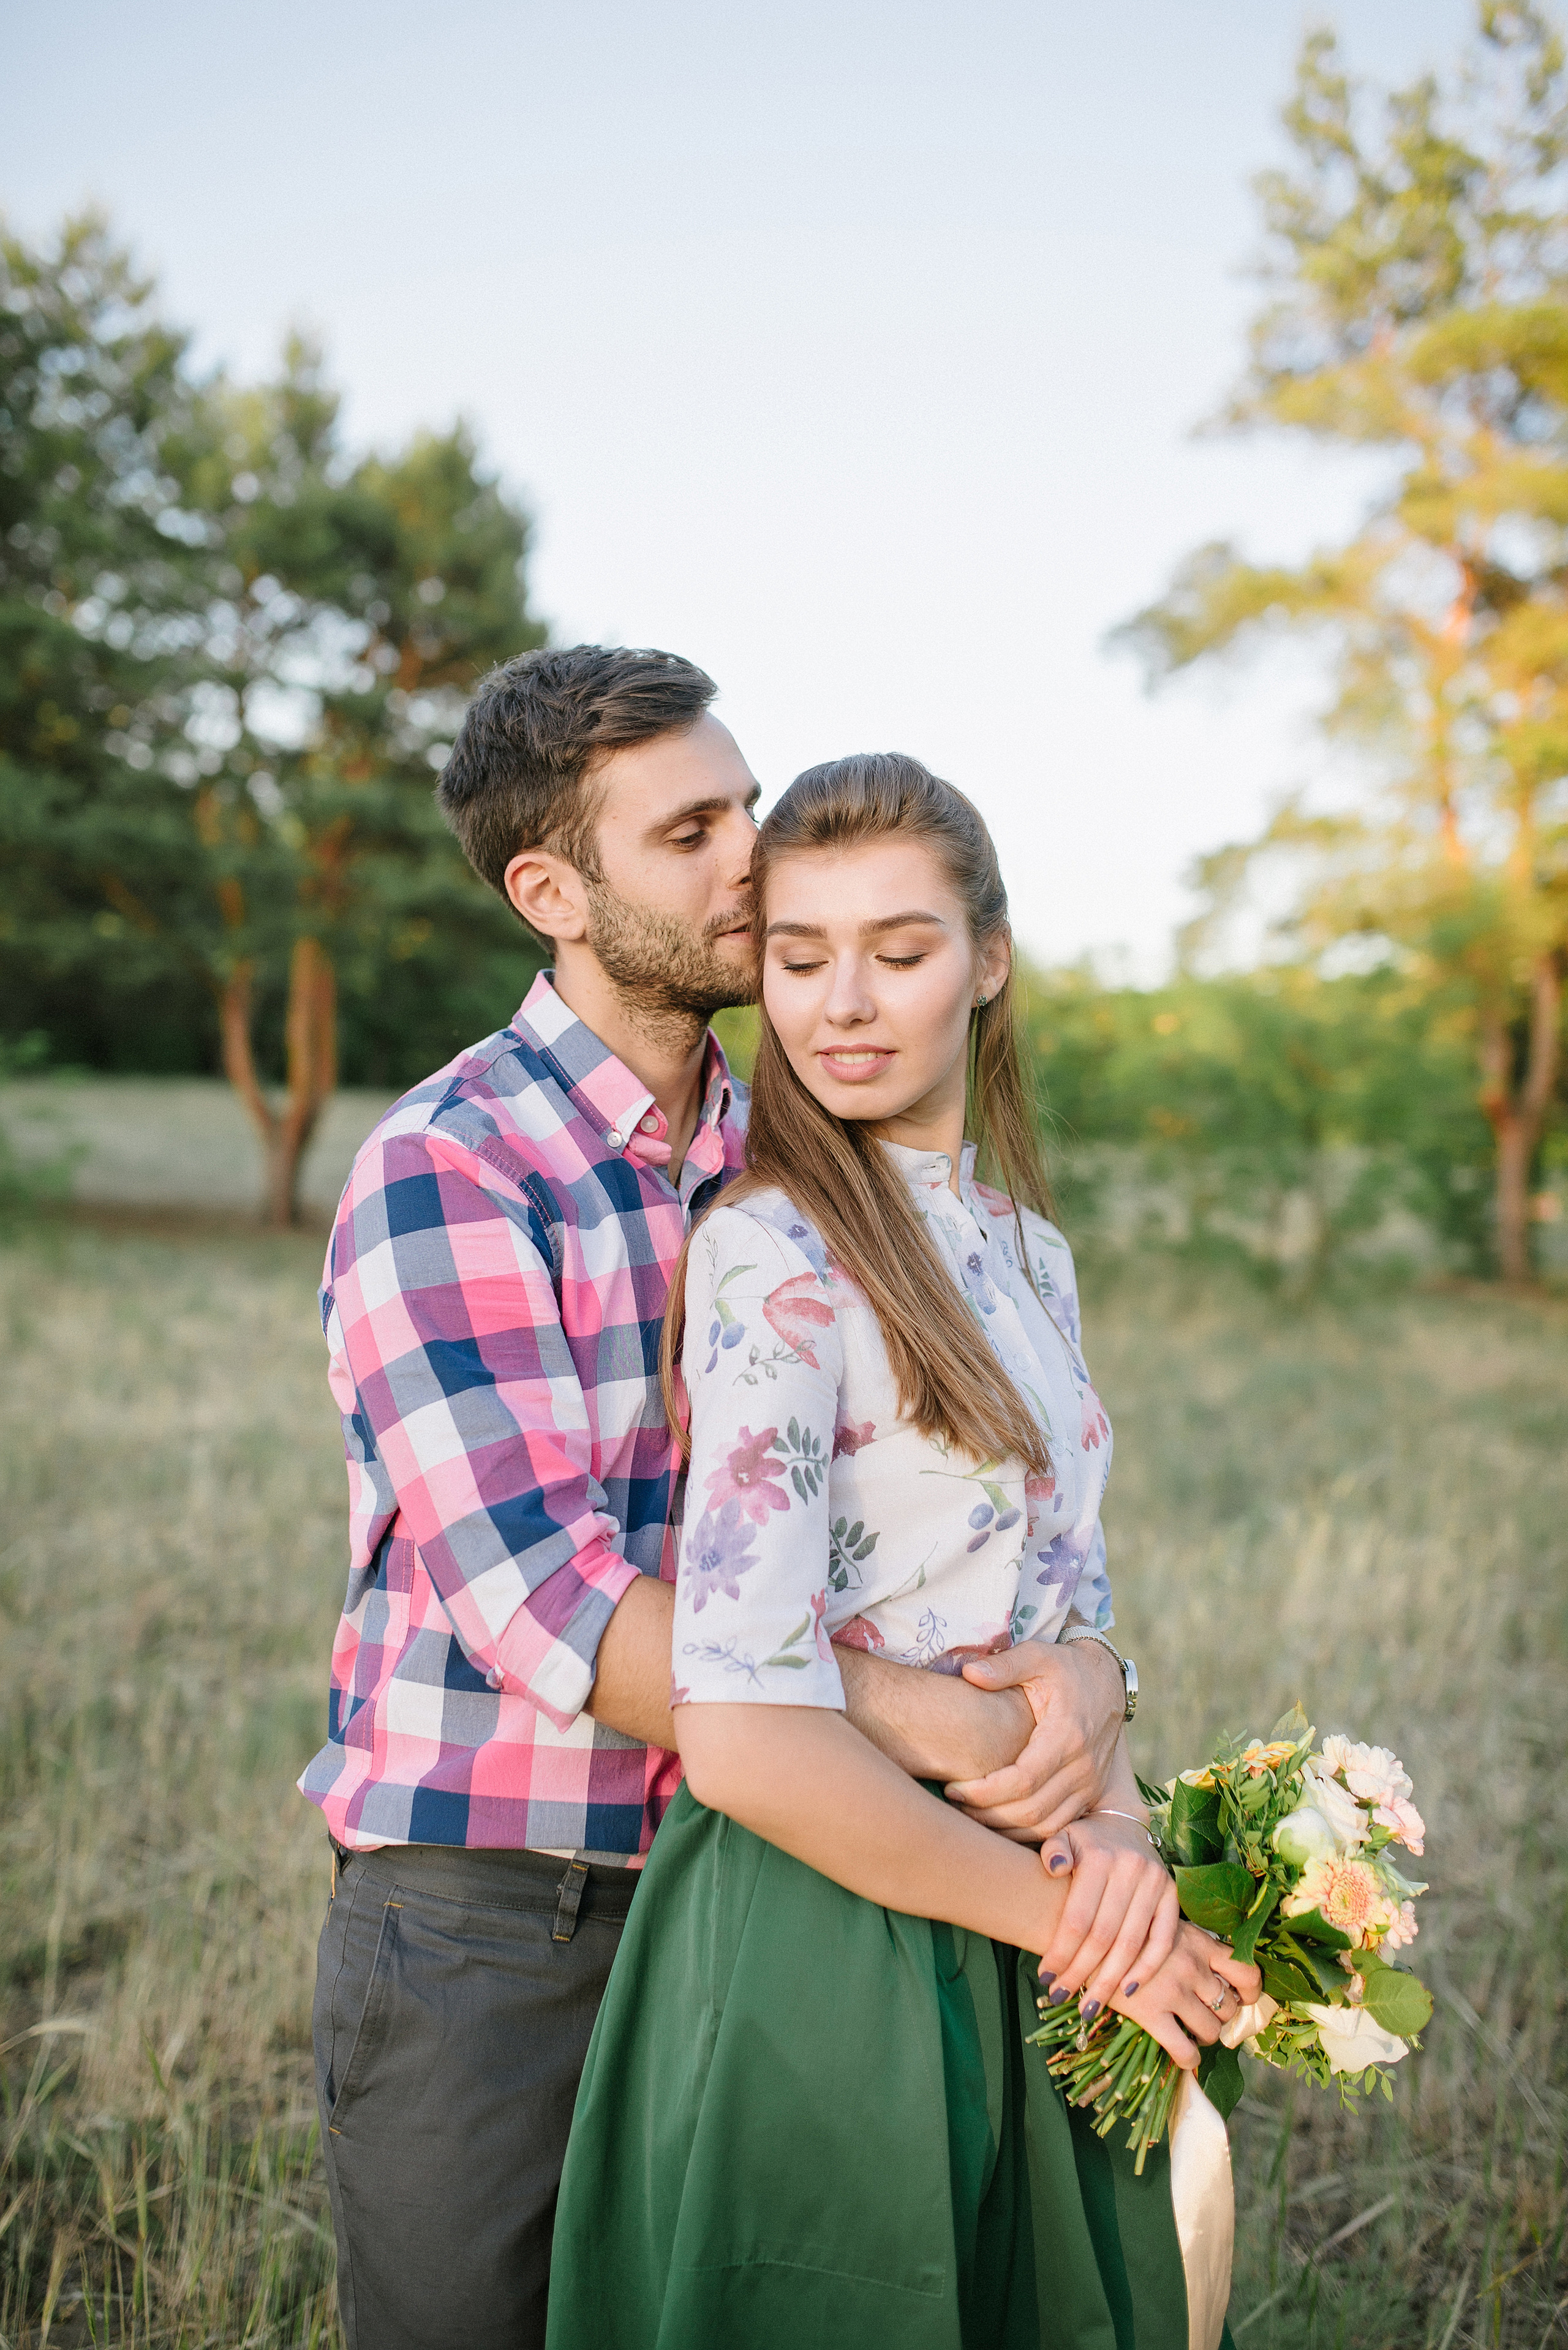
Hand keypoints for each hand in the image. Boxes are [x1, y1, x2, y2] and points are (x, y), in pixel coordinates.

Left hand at [944, 1636, 1122, 1839]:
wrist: (1107, 1681)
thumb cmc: (1065, 1667)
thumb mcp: (1037, 1655)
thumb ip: (1004, 1666)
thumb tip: (969, 1673)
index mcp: (1067, 1735)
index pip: (1022, 1780)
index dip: (985, 1792)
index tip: (954, 1788)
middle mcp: (1083, 1766)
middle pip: (1032, 1811)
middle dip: (988, 1814)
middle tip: (954, 1802)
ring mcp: (1090, 1783)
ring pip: (1046, 1826)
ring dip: (1005, 1829)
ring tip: (970, 1815)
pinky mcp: (1091, 1793)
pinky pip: (1059, 1826)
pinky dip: (1028, 1833)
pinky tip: (999, 1821)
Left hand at [1033, 1813, 1178, 2016]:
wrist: (1123, 1822)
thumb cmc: (1085, 1840)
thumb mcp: (1062, 1836)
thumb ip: (1054, 1851)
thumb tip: (1054, 1867)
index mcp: (1100, 1857)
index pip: (1078, 1917)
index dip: (1061, 1952)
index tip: (1045, 1977)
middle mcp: (1131, 1869)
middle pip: (1103, 1936)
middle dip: (1080, 1972)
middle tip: (1061, 1997)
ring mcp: (1155, 1882)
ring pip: (1131, 1944)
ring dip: (1110, 1980)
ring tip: (1090, 2006)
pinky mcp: (1172, 1894)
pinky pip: (1163, 1940)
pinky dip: (1147, 1968)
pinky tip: (1128, 1991)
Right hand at [1108, 1925, 1263, 2071]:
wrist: (1086, 1934)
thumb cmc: (1125, 1928)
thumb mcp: (1165, 1924)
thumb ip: (1191, 1944)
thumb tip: (1212, 1971)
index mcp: (1199, 1942)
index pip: (1248, 1972)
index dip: (1251, 1992)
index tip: (1242, 1999)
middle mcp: (1192, 1966)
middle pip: (1230, 2006)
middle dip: (1222, 2016)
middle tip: (1206, 2014)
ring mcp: (1173, 1990)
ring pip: (1212, 2031)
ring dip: (1206, 2036)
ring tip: (1191, 2029)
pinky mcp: (1151, 2013)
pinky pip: (1185, 2050)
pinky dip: (1189, 2058)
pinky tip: (1181, 2052)